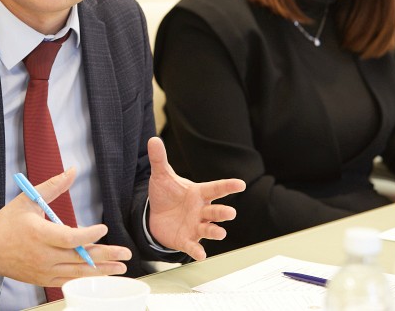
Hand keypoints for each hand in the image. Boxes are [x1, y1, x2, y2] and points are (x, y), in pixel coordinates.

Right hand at [0, 168, 131, 285]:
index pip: (69, 237)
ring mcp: (43, 269)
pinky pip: (68, 280)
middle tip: (125, 254)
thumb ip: (54, 186)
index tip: (103, 229)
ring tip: (120, 268)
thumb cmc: (7, 222)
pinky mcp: (43, 278)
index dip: (88, 235)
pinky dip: (85, 278)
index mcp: (38, 234)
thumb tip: (73, 170)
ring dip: (101, 271)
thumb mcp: (28, 199)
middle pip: (79, 258)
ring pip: (77, 272)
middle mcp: (42, 255)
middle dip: (105, 256)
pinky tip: (100, 274)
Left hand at [147, 137, 245, 260]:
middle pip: (215, 212)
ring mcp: (195, 227)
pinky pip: (193, 246)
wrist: (156, 216)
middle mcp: (201, 211)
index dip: (228, 186)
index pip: (216, 188)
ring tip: (221, 233)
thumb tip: (153, 139)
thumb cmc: (166, 195)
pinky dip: (197, 251)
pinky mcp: (186, 240)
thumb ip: (159, 159)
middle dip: (223, 213)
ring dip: (215, 232)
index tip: (241, 184)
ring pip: (209, 229)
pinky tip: (200, 255)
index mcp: (199, 193)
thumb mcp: (161, 176)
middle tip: (231, 213)